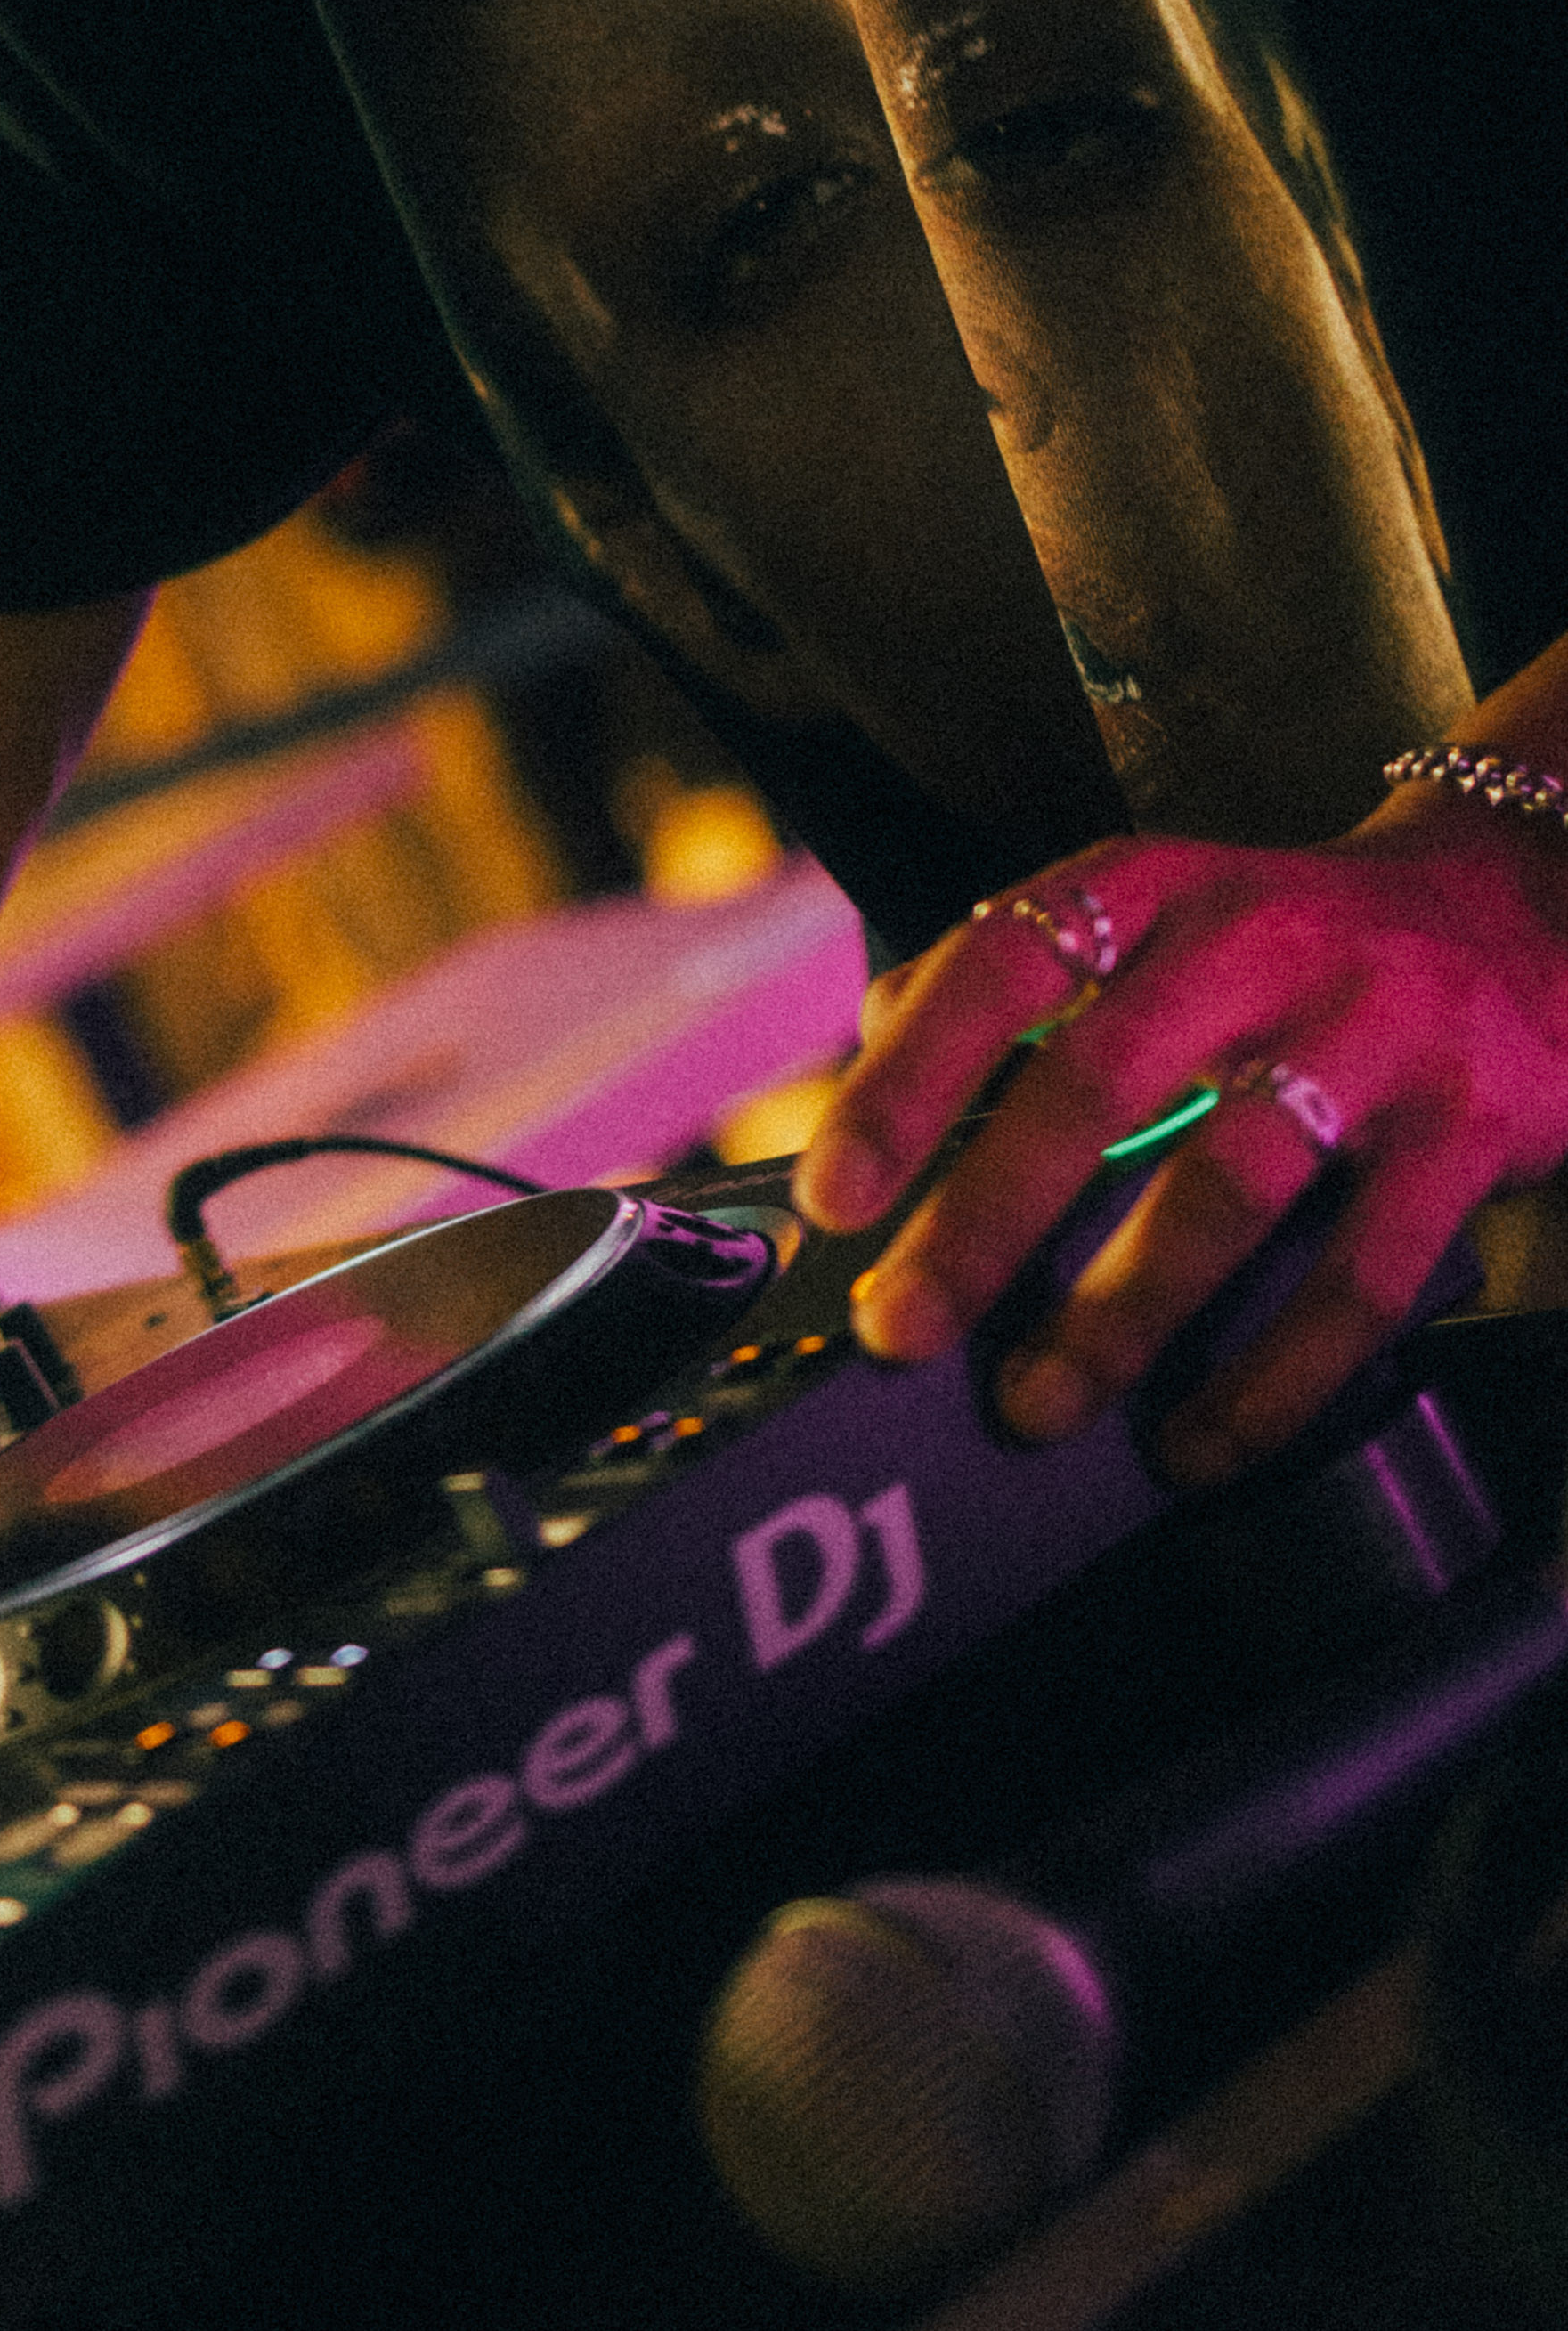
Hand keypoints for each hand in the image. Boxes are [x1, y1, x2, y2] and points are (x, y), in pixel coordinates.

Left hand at [792, 794, 1567, 1479]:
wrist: (1523, 910)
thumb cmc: (1289, 937)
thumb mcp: (1154, 906)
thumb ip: (1014, 968)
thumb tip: (868, 1050)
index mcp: (1152, 888)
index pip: (1001, 966)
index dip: (907, 1080)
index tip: (831, 1195)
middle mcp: (1254, 945)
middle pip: (1096, 1082)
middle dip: (985, 1222)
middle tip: (901, 1332)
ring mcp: (1369, 1035)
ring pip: (1224, 1184)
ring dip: (1119, 1314)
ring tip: (1040, 1406)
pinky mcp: (1464, 1131)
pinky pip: (1358, 1275)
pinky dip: (1272, 1375)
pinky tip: (1200, 1442)